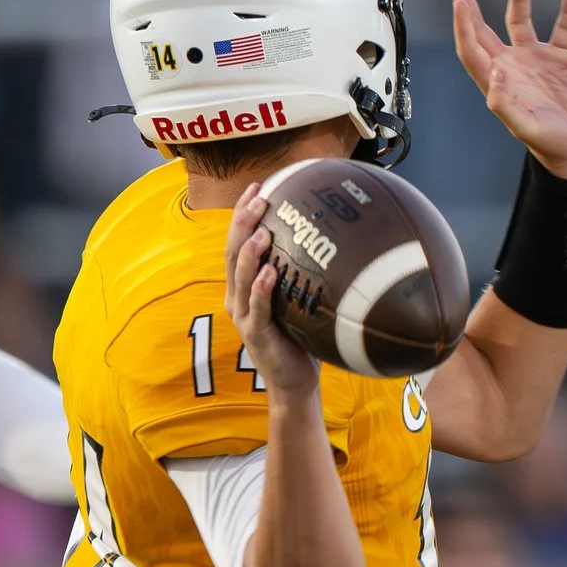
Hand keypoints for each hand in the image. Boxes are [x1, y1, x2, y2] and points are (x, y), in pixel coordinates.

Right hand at [224, 185, 320, 407]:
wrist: (294, 381)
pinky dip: (261, 289)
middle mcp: (237, 298)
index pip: (237, 242)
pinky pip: (257, 309)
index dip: (242, 214)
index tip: (256, 186)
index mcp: (243, 286)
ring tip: (262, 231)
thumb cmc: (300, 337)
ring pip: (240, 278)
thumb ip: (302, 270)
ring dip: (250, 253)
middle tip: (257, 198)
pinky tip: (270, 271)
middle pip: (233, 254)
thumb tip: (333, 234)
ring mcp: (243, 317)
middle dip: (242, 224)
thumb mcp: (299, 297)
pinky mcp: (256, 336)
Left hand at [450, 0, 566, 182]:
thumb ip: (506, 104)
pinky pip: (563, 29)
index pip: (470, 47)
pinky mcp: (560, 59)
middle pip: (482, 29)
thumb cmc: (551, 144)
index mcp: (496, 81)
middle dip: (468, 3)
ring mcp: (534, 60)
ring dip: (519, 0)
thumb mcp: (527, 128)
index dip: (463, 25)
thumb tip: (494, 73)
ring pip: (520, 22)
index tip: (459, 1)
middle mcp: (511, 66)